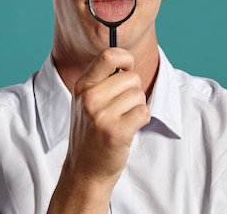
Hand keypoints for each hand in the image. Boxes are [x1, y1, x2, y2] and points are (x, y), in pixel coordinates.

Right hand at [48, 48, 150, 212]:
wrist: (84, 170)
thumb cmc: (91, 133)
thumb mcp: (85, 101)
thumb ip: (101, 80)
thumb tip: (127, 61)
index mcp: (82, 86)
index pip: (108, 55)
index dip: (125, 58)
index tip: (127, 69)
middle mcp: (90, 98)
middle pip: (131, 77)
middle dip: (134, 90)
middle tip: (122, 107)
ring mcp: (101, 115)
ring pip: (139, 95)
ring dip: (137, 107)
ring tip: (122, 120)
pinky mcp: (116, 131)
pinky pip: (144, 112)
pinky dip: (142, 120)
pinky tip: (128, 129)